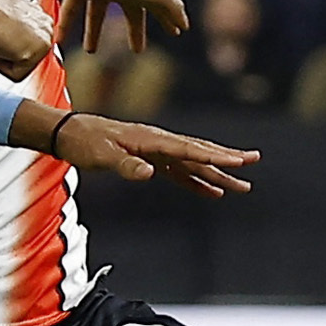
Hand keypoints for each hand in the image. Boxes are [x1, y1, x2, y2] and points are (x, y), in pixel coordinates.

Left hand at [14, 104, 256, 196]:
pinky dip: (196, 182)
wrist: (72, 133)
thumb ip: (126, 166)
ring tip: (242, 185)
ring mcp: (157, 151)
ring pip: (193, 163)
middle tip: (254, 162)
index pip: (190, 149)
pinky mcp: (151, 160)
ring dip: (217, 173)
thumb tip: (150, 172)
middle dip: (227, 159)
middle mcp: (159, 143)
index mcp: (152, 139)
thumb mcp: (102, 156)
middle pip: (199, 152)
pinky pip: (179, 173)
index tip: (239, 160)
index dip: (215, 156)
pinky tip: (212, 192)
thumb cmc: (86, 143)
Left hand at [62, 0, 188, 54]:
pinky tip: (59, 40)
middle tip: (137, 50)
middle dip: (135, 31)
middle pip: (129, 13)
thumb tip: (185, 25)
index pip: (157, 8)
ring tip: (90, 51)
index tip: (174, 33)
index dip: (165, 20)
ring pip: (96, 14)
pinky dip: (65, 24)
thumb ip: (170, 8)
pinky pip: (70, 8)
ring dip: (94, 33)